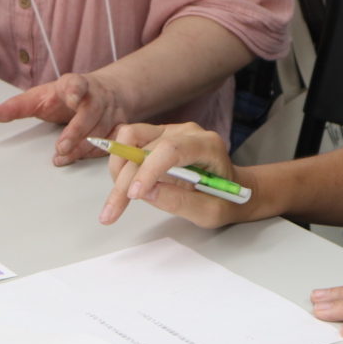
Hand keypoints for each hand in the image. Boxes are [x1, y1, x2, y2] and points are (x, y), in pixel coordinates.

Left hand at [0, 72, 128, 165]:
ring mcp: (109, 112)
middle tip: (61, 147)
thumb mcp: (38, 97)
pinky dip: (99, 152)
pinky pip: (112, 142)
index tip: (71, 96)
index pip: (77, 84)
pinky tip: (83, 158)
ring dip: (83, 146)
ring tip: (63, 157)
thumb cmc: (64, 97)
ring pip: (101, 131)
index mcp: (73, 85)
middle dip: (77, 130)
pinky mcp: (119, 127)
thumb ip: (15, 107)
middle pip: (91, 112)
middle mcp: (95, 97)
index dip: (75, 90)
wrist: (103, 93)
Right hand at [97, 122, 248, 227]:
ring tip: (119, 198)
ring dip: (117, 168)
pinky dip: (120, 163)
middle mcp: (187, 132)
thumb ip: (180, 202)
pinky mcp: (156, 136)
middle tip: (111, 212)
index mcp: (208, 146)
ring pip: (129, 137)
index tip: (133, 196)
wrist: (232, 188)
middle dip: (124, 181)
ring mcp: (170, 131)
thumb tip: (146, 193)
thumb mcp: (210, 212)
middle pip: (144, 147)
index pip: (171, 150)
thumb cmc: (225, 200)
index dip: (147, 171)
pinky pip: (129, 141)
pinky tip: (124, 185)